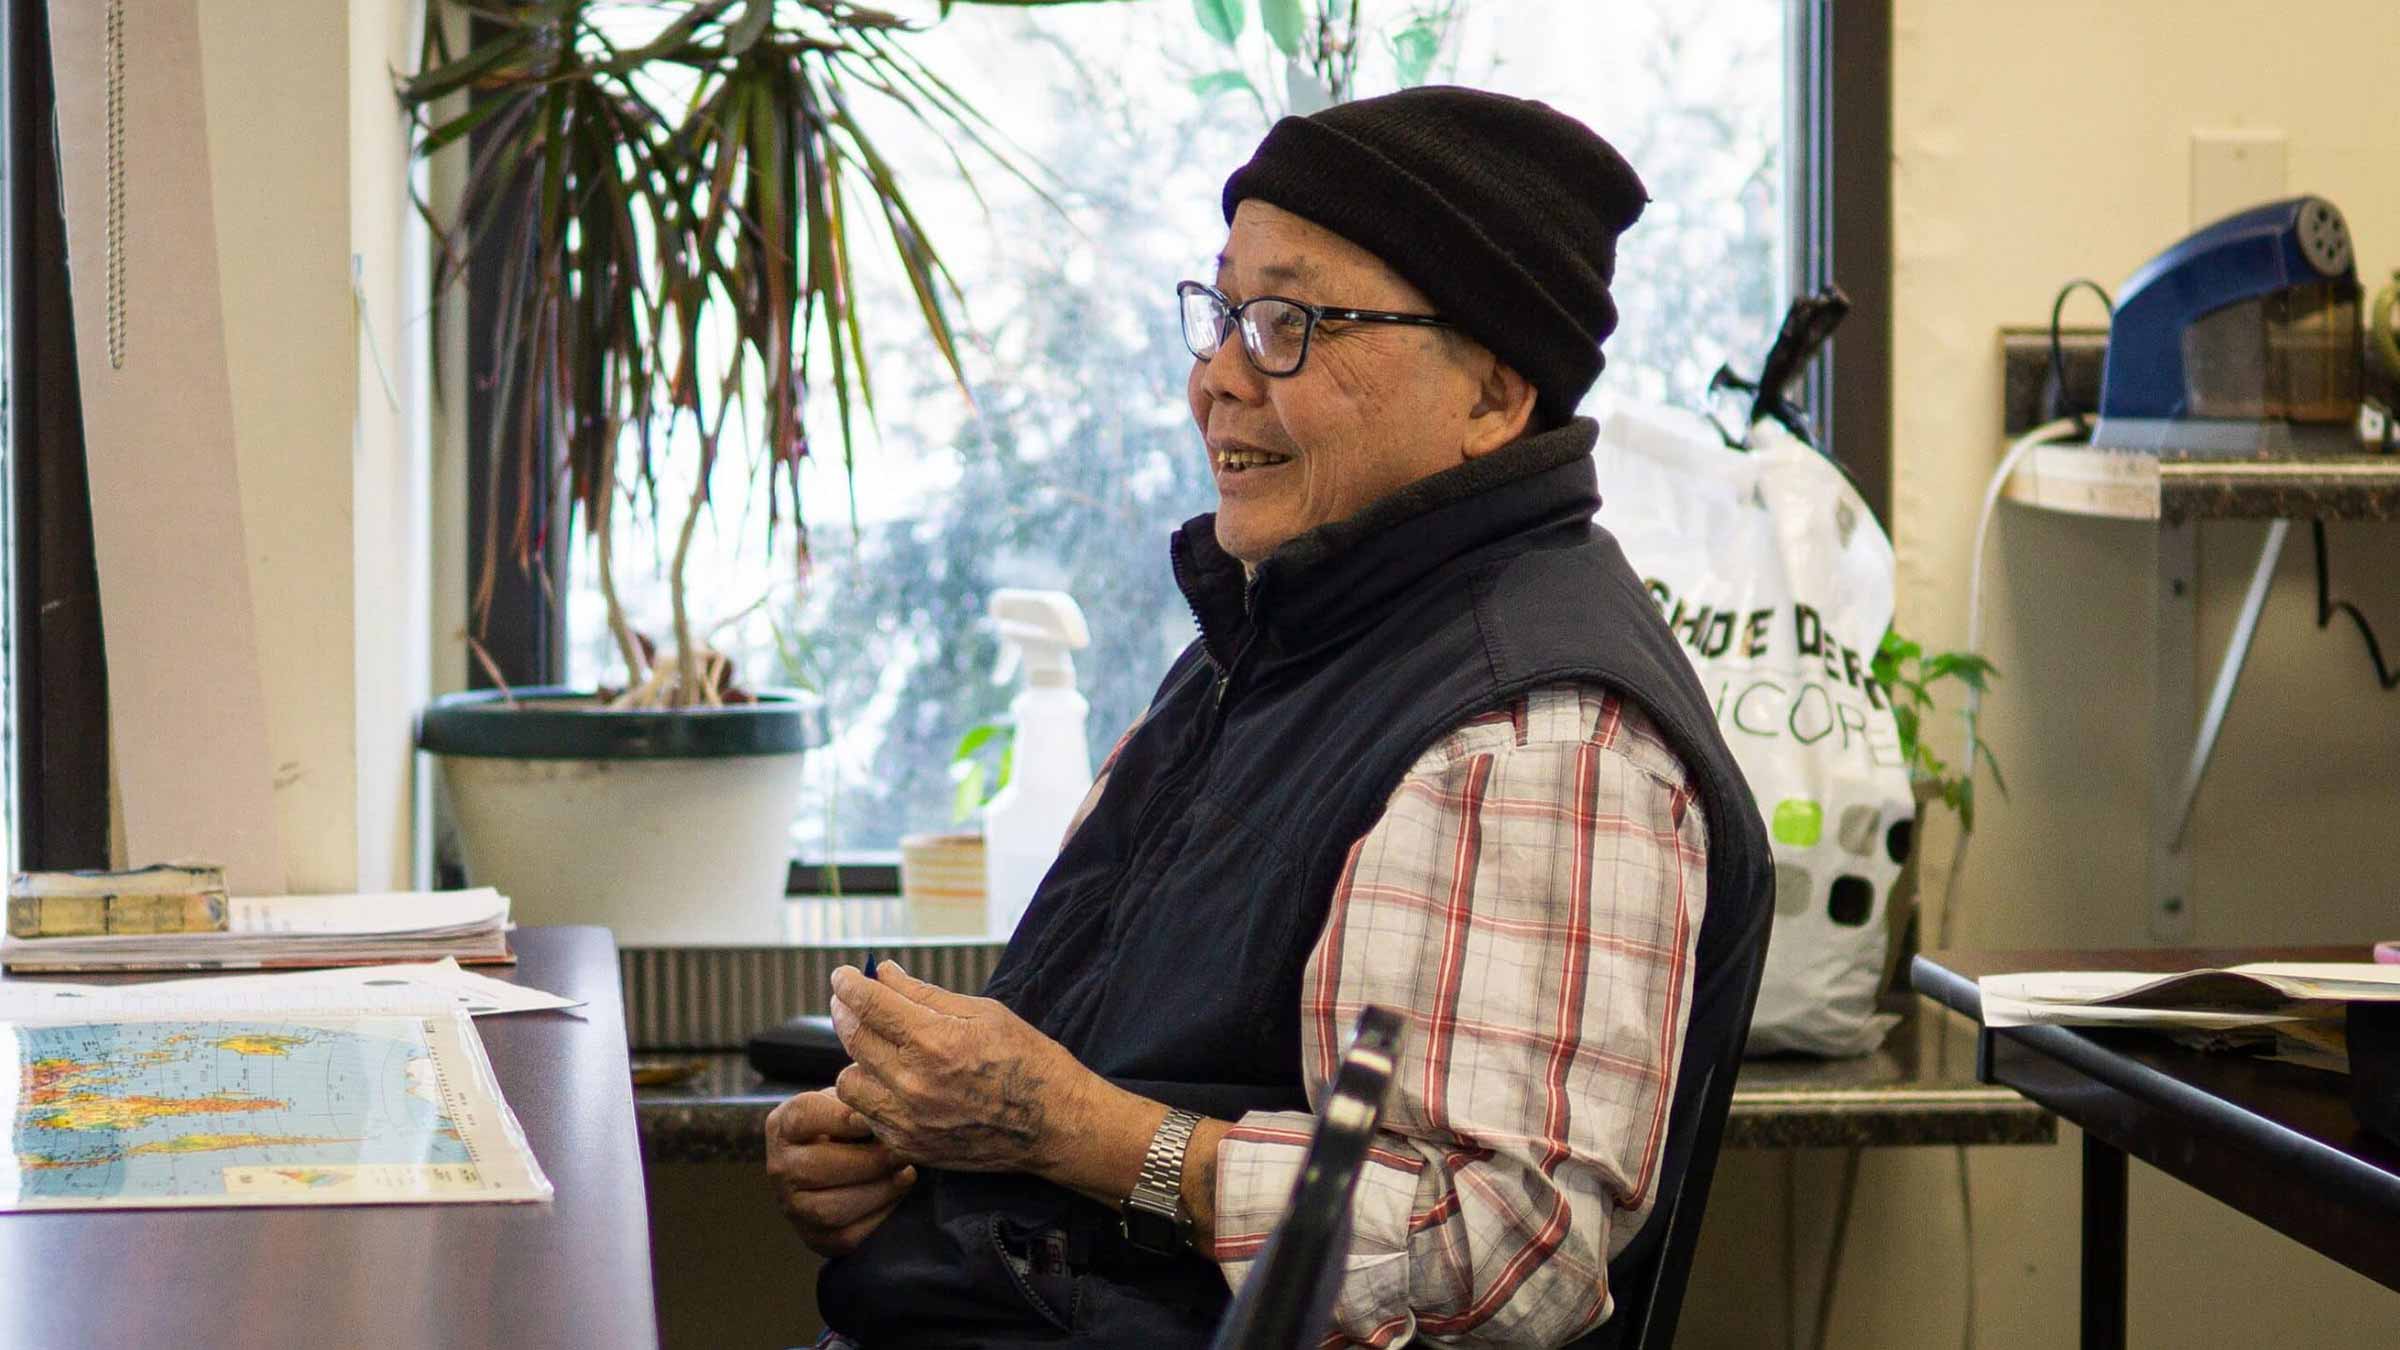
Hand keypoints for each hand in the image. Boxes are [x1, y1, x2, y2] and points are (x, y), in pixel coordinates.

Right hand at [764, 1086, 917, 1256]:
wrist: (834, 1167)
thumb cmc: (846, 1127)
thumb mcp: (844, 1104)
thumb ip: (857, 1102)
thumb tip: (881, 1113)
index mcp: (783, 1126)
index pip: (803, 1117)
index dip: (840, 1117)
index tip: (873, 1119)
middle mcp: (779, 1168)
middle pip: (816, 1168)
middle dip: (869, 1161)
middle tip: (902, 1152)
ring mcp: (793, 1207)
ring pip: (830, 1209)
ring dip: (878, 1191)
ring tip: (905, 1174)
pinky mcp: (815, 1238)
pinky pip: (846, 1236)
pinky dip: (879, 1215)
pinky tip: (895, 1194)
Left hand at [827, 961, 1104, 1177]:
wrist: (1056, 1125)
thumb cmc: (1028, 1061)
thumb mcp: (983, 1013)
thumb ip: (924, 994)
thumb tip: (885, 973)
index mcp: (936, 1042)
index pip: (870, 1004)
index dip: (849, 984)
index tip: (843, 975)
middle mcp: (915, 1084)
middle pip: (854, 1039)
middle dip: (846, 1011)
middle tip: (849, 1000)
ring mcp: (910, 1121)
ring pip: (849, 1082)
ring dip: (857, 1059)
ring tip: (879, 1048)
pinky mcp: (911, 1147)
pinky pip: (868, 1116)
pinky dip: (872, 1095)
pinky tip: (892, 1082)